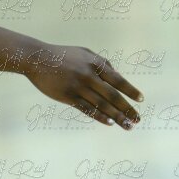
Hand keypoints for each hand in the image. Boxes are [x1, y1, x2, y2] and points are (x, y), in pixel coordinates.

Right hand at [24, 45, 142, 128]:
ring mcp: (78, 87)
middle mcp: (89, 76)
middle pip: (113, 96)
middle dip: (128, 109)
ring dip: (117, 117)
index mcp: (96, 64)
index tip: (141, 100)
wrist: (37, 58)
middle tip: (138, 119)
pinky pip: (87, 109)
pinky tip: (110, 123)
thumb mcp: (86, 53)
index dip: (131, 91)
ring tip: (128, 126)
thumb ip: (102, 63)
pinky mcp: (68, 97)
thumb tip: (117, 75)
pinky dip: (100, 117)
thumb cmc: (64, 55)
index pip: (118, 80)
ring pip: (102, 105)